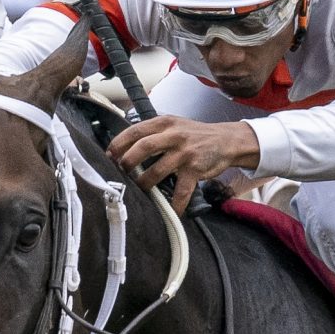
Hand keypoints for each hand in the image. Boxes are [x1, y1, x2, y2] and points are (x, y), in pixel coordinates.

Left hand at [108, 116, 260, 212]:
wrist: (225, 140)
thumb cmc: (194, 135)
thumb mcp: (173, 124)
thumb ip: (153, 133)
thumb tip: (125, 148)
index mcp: (164, 123)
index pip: (135, 130)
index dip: (119, 143)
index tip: (108, 155)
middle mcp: (174, 135)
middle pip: (143, 146)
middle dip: (128, 162)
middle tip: (120, 173)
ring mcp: (185, 152)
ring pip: (158, 170)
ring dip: (144, 183)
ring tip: (139, 190)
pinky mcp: (195, 169)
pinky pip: (181, 190)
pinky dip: (175, 203)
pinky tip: (171, 210)